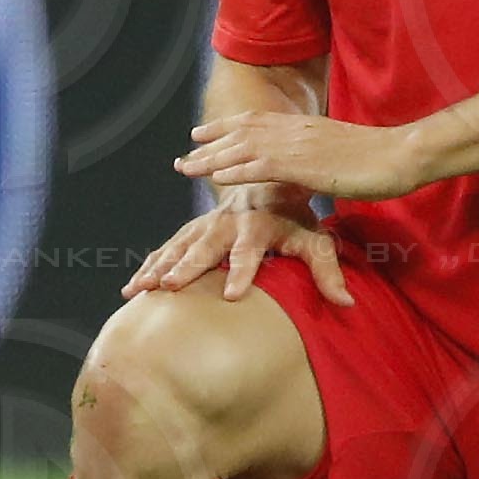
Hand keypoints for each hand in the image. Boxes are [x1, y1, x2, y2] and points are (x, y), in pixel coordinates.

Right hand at [127, 194, 351, 305]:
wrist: (268, 175)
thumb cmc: (294, 214)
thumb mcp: (316, 237)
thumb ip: (328, 269)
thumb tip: (347, 303)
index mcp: (258, 222)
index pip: (251, 249)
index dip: (242, 270)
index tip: (232, 295)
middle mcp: (228, 221)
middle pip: (205, 245)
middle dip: (187, 266)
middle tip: (169, 286)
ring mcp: (207, 223)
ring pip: (178, 244)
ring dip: (158, 265)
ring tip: (139, 289)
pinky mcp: (193, 228)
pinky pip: (168, 246)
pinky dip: (150, 263)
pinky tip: (132, 287)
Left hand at [174, 106, 423, 210]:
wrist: (403, 155)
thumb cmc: (382, 159)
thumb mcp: (342, 153)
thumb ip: (320, 157)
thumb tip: (310, 166)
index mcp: (304, 125)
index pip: (256, 120)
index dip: (226, 127)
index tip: (202, 133)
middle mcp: (296, 129)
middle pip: (242, 132)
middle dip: (210, 144)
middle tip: (183, 155)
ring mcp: (299, 145)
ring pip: (244, 148)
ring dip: (212, 158)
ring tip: (186, 168)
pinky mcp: (305, 165)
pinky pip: (262, 166)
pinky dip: (237, 171)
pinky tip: (218, 179)